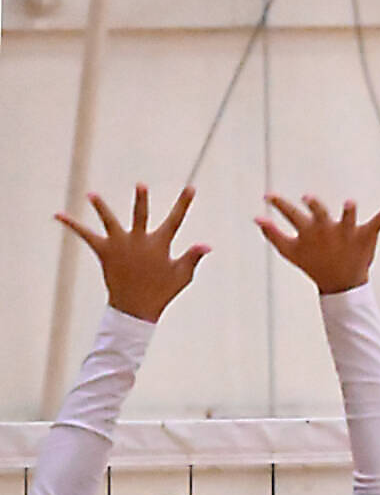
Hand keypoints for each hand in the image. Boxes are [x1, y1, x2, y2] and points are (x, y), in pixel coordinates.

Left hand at [56, 185, 208, 321]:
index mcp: (159, 244)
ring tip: (92, 195)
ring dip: (101, 208)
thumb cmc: (161, 292)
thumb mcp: (182, 276)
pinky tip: (58, 214)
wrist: (135, 309)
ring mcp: (120, 245)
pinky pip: (85, 235)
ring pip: (109, 221)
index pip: (175, 220)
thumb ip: (192, 258)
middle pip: (140, 216)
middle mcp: (139, 241)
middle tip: (141, 185)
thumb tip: (206, 245)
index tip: (191, 188)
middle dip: (141, 200)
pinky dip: (72, 224)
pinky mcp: (104, 251)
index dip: (184, 203)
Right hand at [256, 195, 379, 293]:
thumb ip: (273, 234)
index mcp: (309, 231)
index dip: (279, 204)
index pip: (291, 213)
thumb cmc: (314, 264)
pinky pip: (375, 225)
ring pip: (347, 219)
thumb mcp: (290, 252)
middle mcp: (327, 230)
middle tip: (309, 199)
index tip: (269, 196)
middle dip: (314, 206)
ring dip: (348, 212)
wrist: (342, 285)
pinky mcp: (364, 237)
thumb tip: (256, 218)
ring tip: (349, 203)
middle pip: (319, 213)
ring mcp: (346, 233)